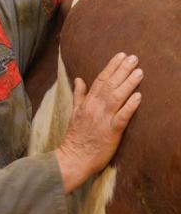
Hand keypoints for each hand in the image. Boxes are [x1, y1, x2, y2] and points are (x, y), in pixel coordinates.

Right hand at [55, 52, 142, 193]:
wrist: (74, 157)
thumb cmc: (76, 136)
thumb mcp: (74, 112)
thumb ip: (79, 95)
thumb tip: (79, 79)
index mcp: (87, 102)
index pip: (100, 80)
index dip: (111, 67)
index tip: (120, 56)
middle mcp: (95, 108)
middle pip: (110, 85)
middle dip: (122, 70)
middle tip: (133, 57)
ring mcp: (103, 119)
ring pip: (116, 97)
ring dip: (128, 83)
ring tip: (139, 71)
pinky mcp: (111, 132)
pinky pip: (121, 117)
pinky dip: (129, 106)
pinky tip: (138, 96)